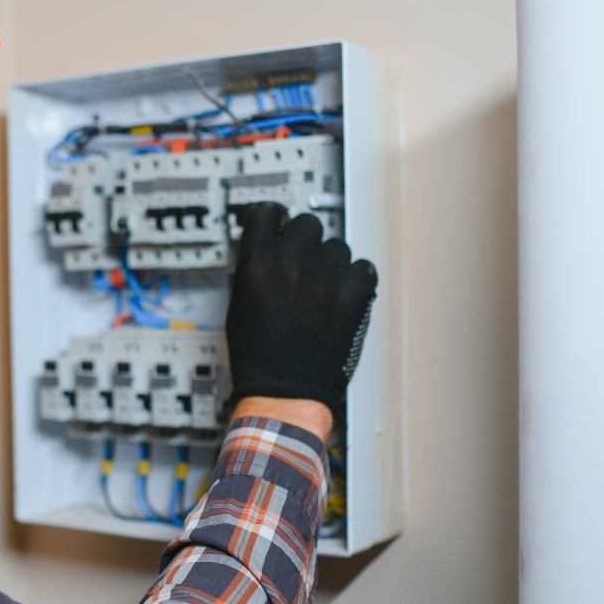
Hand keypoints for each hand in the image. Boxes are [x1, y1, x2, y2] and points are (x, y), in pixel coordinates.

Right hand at [226, 202, 377, 422]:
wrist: (287, 392)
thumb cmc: (260, 356)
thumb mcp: (239, 304)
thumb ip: (255, 267)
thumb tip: (270, 246)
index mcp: (258, 265)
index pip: (267, 211)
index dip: (274, 219)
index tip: (279, 226)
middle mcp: (292, 264)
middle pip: (307, 224)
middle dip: (305, 242)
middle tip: (304, 264)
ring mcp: (326, 278)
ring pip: (337, 246)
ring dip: (331, 262)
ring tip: (323, 289)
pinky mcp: (353, 295)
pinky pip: (363, 267)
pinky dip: (356, 279)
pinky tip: (343, 295)